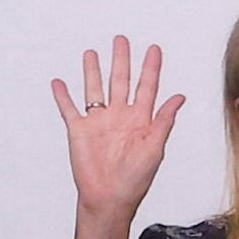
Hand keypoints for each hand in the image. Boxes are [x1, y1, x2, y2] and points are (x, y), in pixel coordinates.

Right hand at [52, 37, 184, 220]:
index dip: (151, 68)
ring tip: (91, 53)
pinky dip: (63, 96)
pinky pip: (69, 109)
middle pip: (120, 80)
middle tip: (121, 39)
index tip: (154, 49)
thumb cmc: (135, 179)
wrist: (109, 199)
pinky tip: (58, 82)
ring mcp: (98, 122)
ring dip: (92, 71)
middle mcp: (119, 116)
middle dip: (121, 60)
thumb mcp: (155, 148)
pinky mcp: (79, 131)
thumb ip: (164, 121)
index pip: (147, 87)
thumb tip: (179, 97)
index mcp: (140, 120)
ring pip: (94, 89)